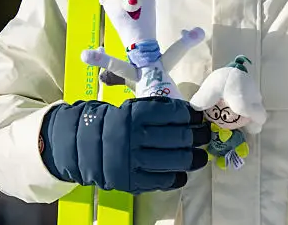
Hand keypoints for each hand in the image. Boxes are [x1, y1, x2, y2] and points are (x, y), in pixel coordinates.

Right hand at [40, 97, 209, 193]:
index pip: (173, 113)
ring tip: (201, 157)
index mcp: (134, 114)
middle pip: (178, 138)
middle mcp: (134, 136)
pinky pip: (161, 180)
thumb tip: (190, 114)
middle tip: (205, 136)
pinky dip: (176, 177)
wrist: (81, 144)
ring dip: (193, 159)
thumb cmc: (114, 122)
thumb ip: (157, 110)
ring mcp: (132, 160)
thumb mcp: (132, 107)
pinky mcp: (130, 180)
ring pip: (174, 161)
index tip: (199, 116)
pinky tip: (182, 173)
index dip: (191, 115)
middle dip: (197, 137)